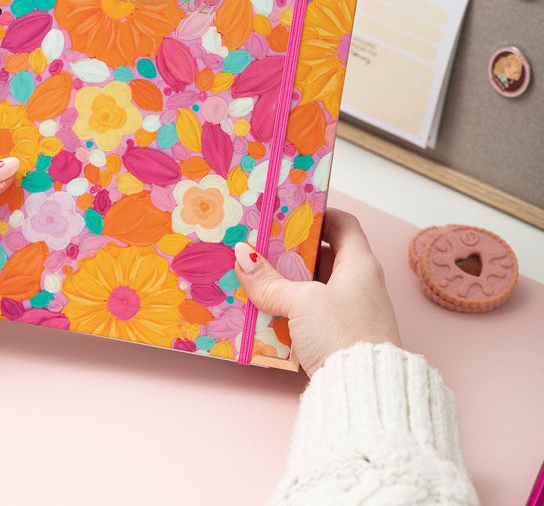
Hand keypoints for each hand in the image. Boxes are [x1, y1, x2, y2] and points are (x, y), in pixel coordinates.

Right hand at [234, 208, 400, 376]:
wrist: (365, 393)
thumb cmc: (342, 334)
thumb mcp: (301, 301)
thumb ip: (270, 281)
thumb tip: (242, 255)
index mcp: (360, 265)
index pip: (343, 224)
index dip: (319, 213)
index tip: (290, 213)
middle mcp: (361, 285)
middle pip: (325, 254)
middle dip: (293, 250)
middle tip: (264, 245)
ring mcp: (353, 312)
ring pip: (316, 285)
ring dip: (289, 281)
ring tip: (259, 275)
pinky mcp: (342, 337)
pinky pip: (313, 312)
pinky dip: (293, 307)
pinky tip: (268, 309)